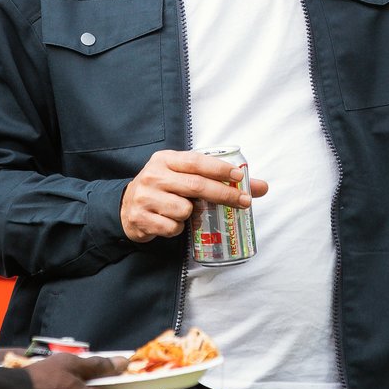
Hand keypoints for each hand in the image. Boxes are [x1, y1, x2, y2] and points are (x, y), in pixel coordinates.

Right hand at [120, 150, 269, 242]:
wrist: (126, 207)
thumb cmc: (164, 189)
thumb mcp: (185, 176)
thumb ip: (219, 179)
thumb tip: (262, 187)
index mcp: (166, 159)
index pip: (196, 161)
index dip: (219, 169)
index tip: (239, 177)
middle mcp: (154, 175)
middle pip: (196, 185)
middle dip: (223, 195)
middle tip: (244, 202)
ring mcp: (145, 197)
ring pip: (184, 210)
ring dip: (191, 215)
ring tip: (182, 211)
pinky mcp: (140, 218)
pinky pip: (172, 228)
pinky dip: (176, 228)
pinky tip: (168, 221)